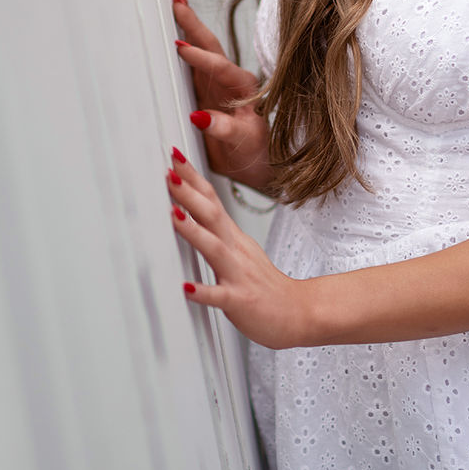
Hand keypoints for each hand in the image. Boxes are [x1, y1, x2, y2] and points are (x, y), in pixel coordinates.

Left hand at [167, 158, 308, 347]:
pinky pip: (219, 296)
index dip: (194, 178)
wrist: (299, 313)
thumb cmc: (265, 286)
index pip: (213, 199)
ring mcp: (238, 275)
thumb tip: (190, 215)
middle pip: (212, 214)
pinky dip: (202, 291)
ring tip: (173, 214)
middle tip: (169, 172)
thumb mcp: (239, 252)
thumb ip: (215, 234)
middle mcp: (236, 251)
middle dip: (189, 192)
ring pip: (214, 248)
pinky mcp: (239, 301)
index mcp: (234, 238)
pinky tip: (186, 288)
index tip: (175, 156)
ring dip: (193, 230)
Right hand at [172, 0, 272, 191]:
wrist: (255, 163)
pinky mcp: (202, 92)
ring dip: (186, 28)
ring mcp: (215, 84)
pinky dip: (178, 49)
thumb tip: (203, 117)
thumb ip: (227, 130)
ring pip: (199, 51)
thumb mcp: (245, 143)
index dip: (201, 58)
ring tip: (173, 5)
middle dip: (192, 23)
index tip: (182, 48)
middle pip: (210, 46)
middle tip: (176, 1)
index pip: (221, 67)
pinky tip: (166, 37)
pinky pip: (188, 67)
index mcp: (244, 88)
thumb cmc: (255, 153)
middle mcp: (229, 80)